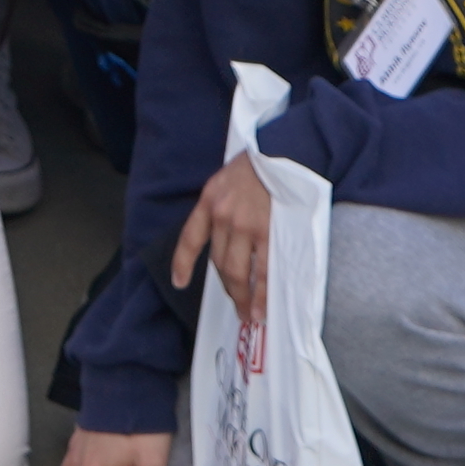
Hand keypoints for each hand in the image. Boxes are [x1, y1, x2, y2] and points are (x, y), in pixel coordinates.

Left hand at [170, 152, 274, 330]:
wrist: (284, 150)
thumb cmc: (259, 163)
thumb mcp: (226, 177)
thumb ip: (222, 204)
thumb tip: (226, 234)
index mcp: (210, 200)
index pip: (190, 238)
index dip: (183, 263)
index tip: (179, 281)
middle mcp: (223, 216)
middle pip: (219, 262)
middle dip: (227, 288)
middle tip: (235, 305)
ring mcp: (245, 226)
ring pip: (238, 271)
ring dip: (241, 297)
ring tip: (248, 314)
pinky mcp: (268, 232)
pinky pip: (263, 271)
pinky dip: (260, 294)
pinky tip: (260, 308)